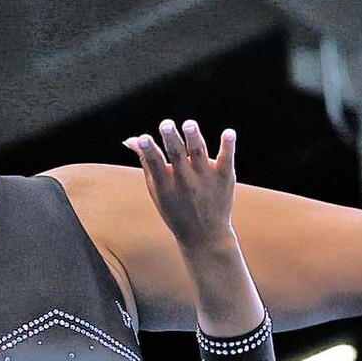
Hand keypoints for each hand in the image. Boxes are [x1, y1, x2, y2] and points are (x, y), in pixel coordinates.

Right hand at [125, 119, 238, 248]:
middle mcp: (185, 182)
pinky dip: (227, 147)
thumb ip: (146, 162)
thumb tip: (132, 139)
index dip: (148, 150)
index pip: (155, 164)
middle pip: (177, 157)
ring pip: (199, 154)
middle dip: (171, 139)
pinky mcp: (224, 178)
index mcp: (166, 185)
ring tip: (189, 124)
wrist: (205, 236)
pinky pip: (226, 160)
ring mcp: (206, 179)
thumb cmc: (176, 210)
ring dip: (194, 138)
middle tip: (166, 124)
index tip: (143, 137)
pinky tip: (229, 133)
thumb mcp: (157, 190)